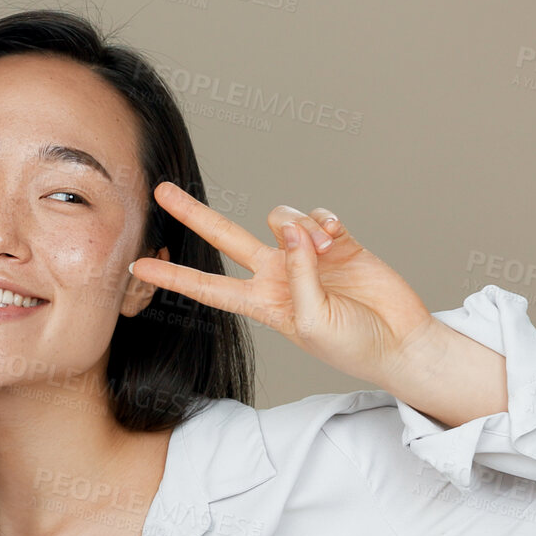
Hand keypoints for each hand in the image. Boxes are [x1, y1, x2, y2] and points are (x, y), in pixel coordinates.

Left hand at [135, 181, 447, 388]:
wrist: (398, 342)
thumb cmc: (350, 345)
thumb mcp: (310, 323)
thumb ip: (296, 277)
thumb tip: (294, 233)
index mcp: (260, 302)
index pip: (206, 286)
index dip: (172, 277)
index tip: (136, 268)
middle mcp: (277, 274)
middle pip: (225, 237)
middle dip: (193, 214)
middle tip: (161, 191)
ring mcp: (306, 255)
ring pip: (280, 219)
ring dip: (297, 228)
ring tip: (323, 253)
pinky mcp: (338, 241)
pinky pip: (319, 217)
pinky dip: (325, 224)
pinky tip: (337, 242)